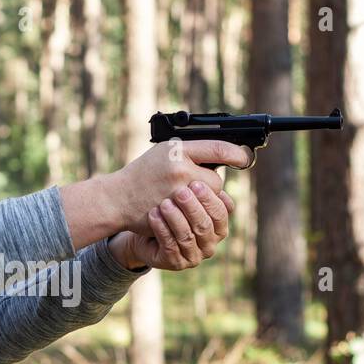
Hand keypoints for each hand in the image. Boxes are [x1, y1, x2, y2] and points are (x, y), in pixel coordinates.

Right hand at [100, 139, 251, 236]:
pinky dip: (194, 213)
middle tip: (192, 184)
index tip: (245, 158)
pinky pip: (198, 214)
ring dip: (203, 200)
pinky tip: (181, 209)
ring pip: (208, 199)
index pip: (218, 149)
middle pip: (216, 180)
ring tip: (184, 196)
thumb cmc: (144, 172)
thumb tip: (226, 155)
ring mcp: (177, 193)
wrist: (118, 198)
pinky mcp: (174, 213)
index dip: (236, 154)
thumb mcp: (166, 151)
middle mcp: (179, 169)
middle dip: (209, 184)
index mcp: (178, 150)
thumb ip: (193, 152)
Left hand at [110, 181, 235, 270]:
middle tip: (180, 191)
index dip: (210, 198)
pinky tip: (154, 215)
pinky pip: (170, 245)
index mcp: (219, 225)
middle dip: (193, 208)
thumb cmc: (169, 203)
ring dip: (176, 218)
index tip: (195, 182)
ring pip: (188, 236)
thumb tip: (228, 157)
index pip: (222, 212)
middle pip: (206, 225)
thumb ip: (204, 178)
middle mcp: (210, 243)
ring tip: (164, 203)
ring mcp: (194, 255)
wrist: (143, 224)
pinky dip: (162, 229)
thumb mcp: (186, 187)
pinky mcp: (175, 262)